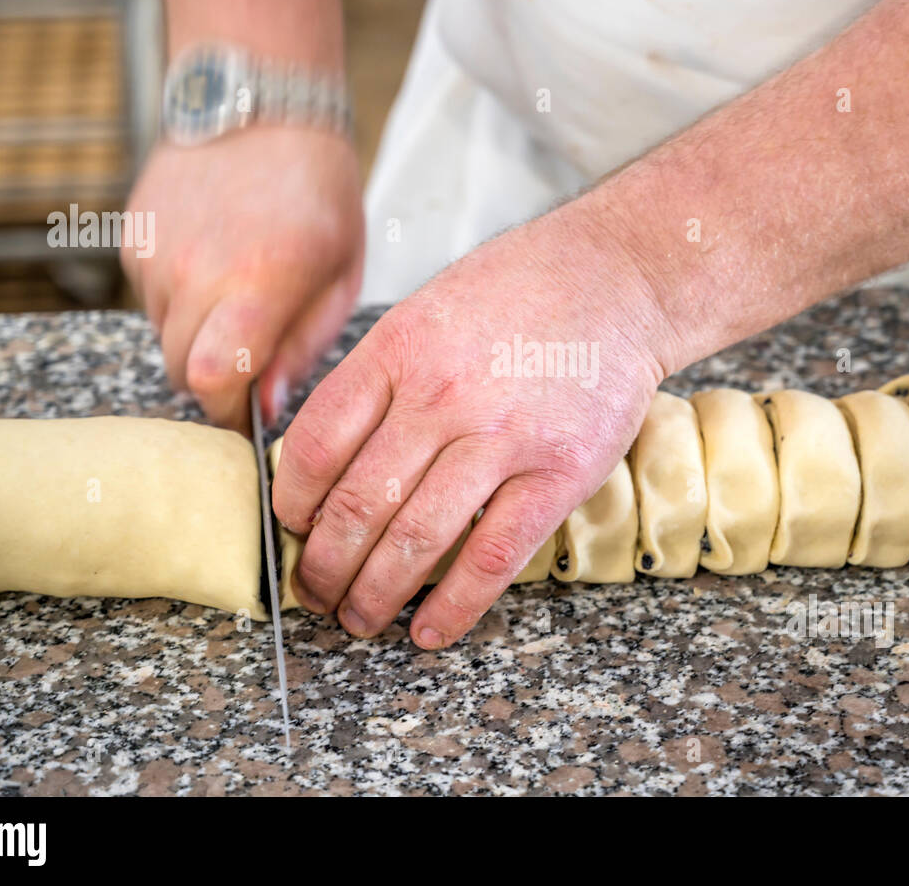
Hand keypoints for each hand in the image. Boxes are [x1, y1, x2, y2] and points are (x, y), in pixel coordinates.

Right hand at [122, 126, 363, 430]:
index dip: (228, 409)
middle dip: (216, 378)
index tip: (249, 408)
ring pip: (164, 336)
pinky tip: (213, 259)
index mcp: (260, 281)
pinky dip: (178, 297)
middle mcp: (196, 270)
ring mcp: (156, 252)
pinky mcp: (133, 238)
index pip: (213, 380)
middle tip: (252, 349)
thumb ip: (303, 347)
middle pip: (181, 370)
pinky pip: (150, 298)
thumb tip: (267, 407)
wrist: (262, 107)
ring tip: (238, 290)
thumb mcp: (339, 274)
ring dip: (198, 335)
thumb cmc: (319, 192)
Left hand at [272, 196, 673, 647]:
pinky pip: (493, 556)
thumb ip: (378, 379)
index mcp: (397, 350)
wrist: (619, 276)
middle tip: (312, 592)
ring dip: (374, 595)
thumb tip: (323, 460)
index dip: (290, 505)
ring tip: (357, 618)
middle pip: (356, 505)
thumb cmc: (520, 293)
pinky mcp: (560, 473)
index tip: (290, 531)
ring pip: (415, 540)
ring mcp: (503, 437)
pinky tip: (429, 631)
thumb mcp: (426, 311)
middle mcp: (441, 395)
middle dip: (323, 567)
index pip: (314, 447)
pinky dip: (454, 606)